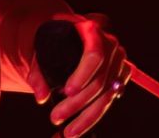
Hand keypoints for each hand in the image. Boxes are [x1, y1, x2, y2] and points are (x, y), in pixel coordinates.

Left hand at [26, 12, 129, 136]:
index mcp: (91, 30)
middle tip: (55, 117)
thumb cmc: (55, 37)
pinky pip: (109, 100)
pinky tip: (79, 125)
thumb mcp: (42, 45)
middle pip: (100, 80)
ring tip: (68, 132)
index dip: (83, 75)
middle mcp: (110, 44)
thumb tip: (41, 97)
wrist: (70, 32)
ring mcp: (118, 61)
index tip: (67, 92)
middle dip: (77, 103)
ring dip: (86, 117)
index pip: (94, 55)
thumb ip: (38, 70)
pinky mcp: (120, 75)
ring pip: (106, 95)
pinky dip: (94, 115)